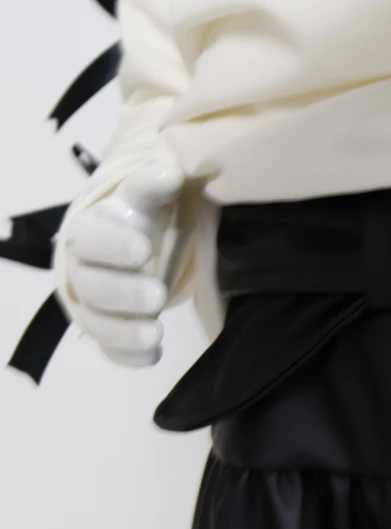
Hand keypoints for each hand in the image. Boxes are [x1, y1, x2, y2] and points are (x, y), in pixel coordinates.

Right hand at [63, 161, 183, 367]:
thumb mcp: (142, 200)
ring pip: (98, 324)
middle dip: (124, 293)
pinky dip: (128, 356)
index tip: (143, 249)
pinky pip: (110, 351)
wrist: (125, 250)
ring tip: (156, 332)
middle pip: (93, 287)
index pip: (89, 239)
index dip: (111, 245)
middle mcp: (82, 273)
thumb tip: (170, 172)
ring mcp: (92, 307)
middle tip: (158, 295)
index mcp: (87, 234)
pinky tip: (153, 355)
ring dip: (125, 331)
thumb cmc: (133, 222)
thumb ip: (152, 186)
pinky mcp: (106, 335)